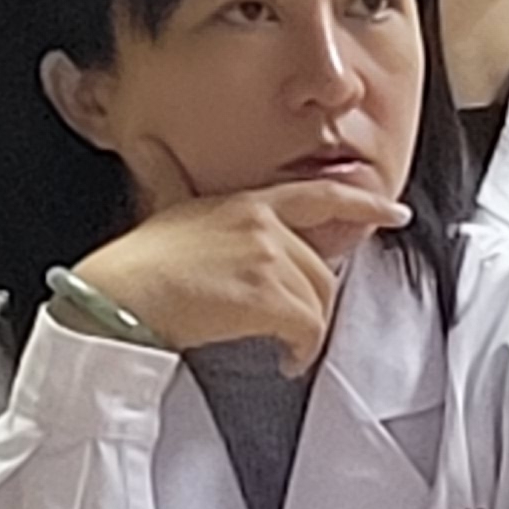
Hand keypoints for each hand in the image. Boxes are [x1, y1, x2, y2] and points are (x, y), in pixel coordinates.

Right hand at [72, 135, 404, 371]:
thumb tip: (152, 150)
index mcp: (245, 203)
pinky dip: (303, 349)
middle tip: (294, 322)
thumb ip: (172, 179)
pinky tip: (286, 358)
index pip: (320, 196)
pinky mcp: (267, 294)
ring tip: (286, 345)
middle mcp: (263, 224)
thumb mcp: (162, 208)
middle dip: (313, 300)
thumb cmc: (133, 265)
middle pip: (321, 267)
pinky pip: (310, 327)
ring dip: (307, 330)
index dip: (365, 203)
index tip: (394, 212)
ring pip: (319, 299)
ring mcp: (267, 256)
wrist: (114, 298)